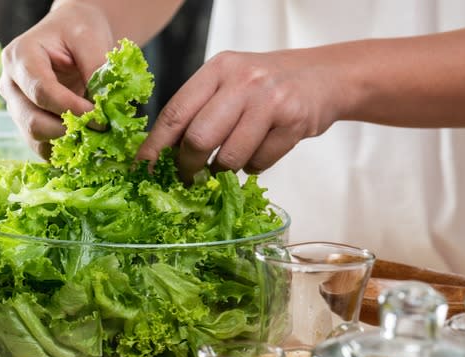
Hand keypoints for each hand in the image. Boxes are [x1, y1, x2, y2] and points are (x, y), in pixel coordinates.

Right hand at [0, 3, 114, 158]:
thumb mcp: (90, 38)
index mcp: (20, 57)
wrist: (70, 34)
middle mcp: (11, 84)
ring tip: (94, 139)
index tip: (99, 117)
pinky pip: (41, 147)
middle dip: (68, 131)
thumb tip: (103, 105)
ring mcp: (16, 106)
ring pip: (34, 139)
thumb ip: (96, 68)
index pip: (41, 91)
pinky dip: (64, 151)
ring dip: (66, 144)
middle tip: (100, 132)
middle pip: (32, 121)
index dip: (71, 109)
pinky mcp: (27, 123)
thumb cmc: (77, 31)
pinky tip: (85, 144)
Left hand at [136, 49, 347, 181]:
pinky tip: (261, 149)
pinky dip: (254, 166)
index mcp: (218, 70)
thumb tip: (162, 155)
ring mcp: (270, 101)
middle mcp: (242, 81)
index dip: (155, 146)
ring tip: (230, 160)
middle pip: (199, 138)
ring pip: (229, 157)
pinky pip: (259, 163)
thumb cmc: (265, 86)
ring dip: (224, 170)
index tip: (142, 169)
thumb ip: (198, 111)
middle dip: (188, 166)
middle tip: (187, 178)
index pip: (176, 113)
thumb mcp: (228, 83)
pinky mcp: (294, 122)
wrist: (322, 77)